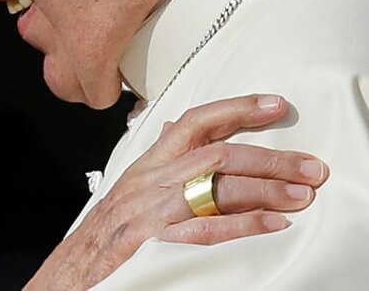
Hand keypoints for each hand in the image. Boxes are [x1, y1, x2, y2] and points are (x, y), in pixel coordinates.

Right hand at [24, 94, 328, 289]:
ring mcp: (150, 211)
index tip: (274, 105)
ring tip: (301, 194)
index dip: (235, 109)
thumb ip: (158, 161)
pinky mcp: (153, 242)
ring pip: (215, 185)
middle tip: (310, 167)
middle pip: (216, 153)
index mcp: (146, 166)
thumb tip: (177, 123)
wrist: (69, 275)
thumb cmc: (102, 237)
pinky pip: (204, 228)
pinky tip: (272, 224)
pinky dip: (243, 224)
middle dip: (270, 157)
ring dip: (266, 188)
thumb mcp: (128, 190)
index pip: (192, 123)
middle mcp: (149, 182)